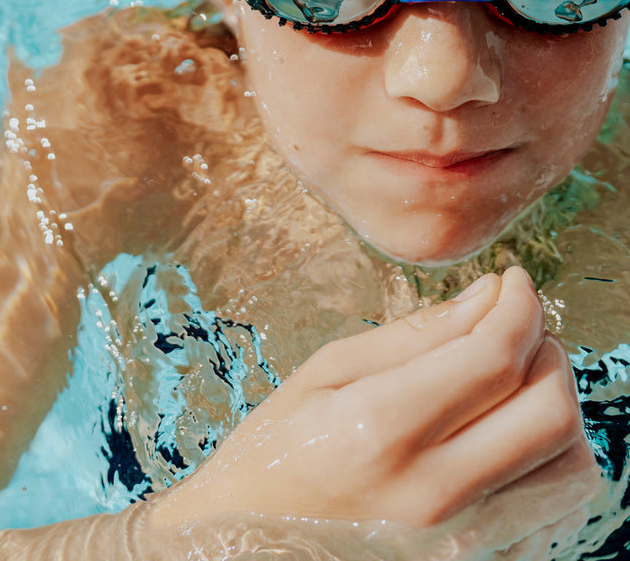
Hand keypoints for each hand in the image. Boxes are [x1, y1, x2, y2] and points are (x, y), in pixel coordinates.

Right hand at [151, 267, 597, 539]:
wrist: (243, 550)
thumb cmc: (273, 453)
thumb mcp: (325, 374)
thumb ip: (413, 335)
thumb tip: (488, 296)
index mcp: (379, 430)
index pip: (493, 356)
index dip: (519, 305)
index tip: (514, 281)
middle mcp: (431, 497)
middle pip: (549, 412)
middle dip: (547, 349)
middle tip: (515, 327)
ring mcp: (460, 546)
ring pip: (570, 469)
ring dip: (558, 407)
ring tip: (515, 381)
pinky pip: (552, 514)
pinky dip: (546, 461)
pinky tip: (505, 437)